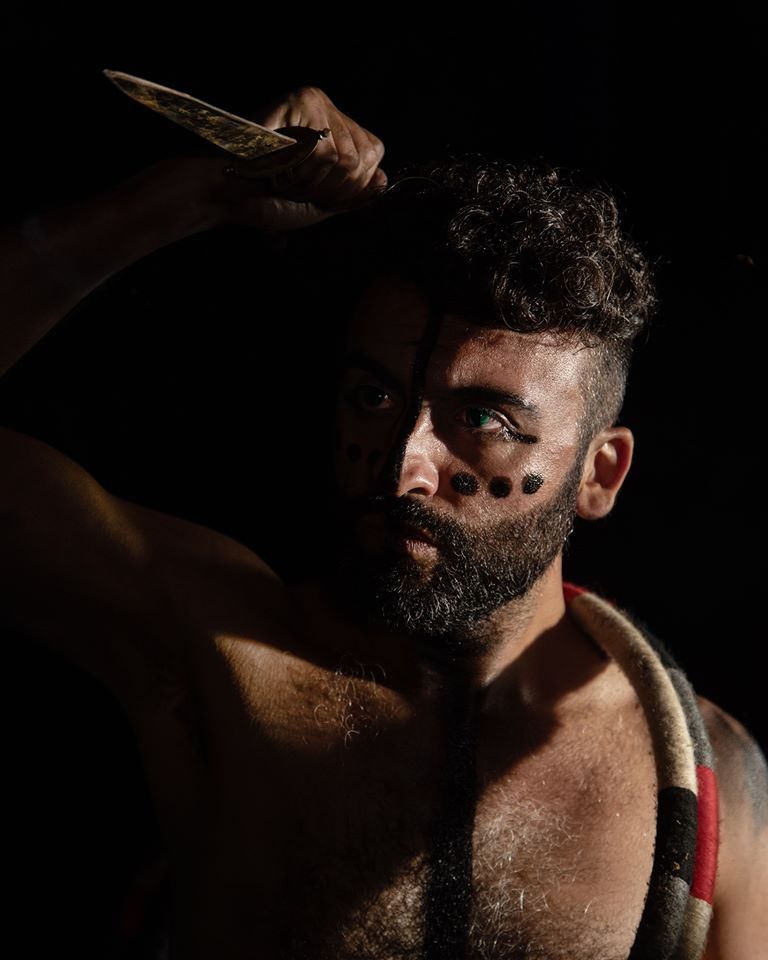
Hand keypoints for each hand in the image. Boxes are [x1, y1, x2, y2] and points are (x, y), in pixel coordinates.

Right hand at [156, 86, 387, 232]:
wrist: (229, 194)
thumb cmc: (269, 201)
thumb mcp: (322, 204)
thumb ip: (355, 196)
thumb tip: (384, 180)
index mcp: (336, 134)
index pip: (374, 157)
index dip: (352, 187)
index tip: (320, 195)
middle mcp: (330, 112)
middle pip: (361, 161)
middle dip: (333, 190)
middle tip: (299, 188)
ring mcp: (317, 104)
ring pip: (345, 159)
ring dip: (315, 184)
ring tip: (288, 178)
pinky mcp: (303, 102)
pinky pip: (326, 151)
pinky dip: (304, 173)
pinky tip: (283, 168)